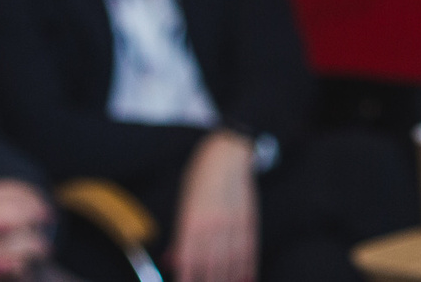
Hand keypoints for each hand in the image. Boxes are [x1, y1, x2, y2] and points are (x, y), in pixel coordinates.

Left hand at [171, 131, 258, 281]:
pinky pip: (248, 247)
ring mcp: (232, 221)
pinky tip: (246, 277)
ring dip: (229, 279)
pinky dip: (248, 265)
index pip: (188, 257)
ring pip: (230, 260)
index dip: (187, 276)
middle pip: (210, 263)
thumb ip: (180, 234)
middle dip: (209, 281)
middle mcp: (212, 223)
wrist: (227, 152)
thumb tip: (172, 259)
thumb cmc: (201, 177)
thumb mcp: (185, 203)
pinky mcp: (248, 218)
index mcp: (191, 219)